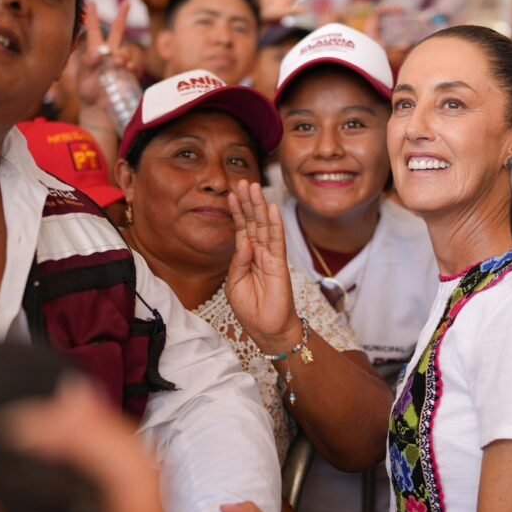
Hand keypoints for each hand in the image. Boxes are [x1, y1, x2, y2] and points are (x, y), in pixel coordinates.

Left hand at [75, 0, 133, 107]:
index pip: (94, 30)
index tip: (92, 2)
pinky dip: (132, 65)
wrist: (100, 110)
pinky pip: (135, 64)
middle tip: (127, 2)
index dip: (93, 16)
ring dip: (124, 53)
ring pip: (127, 49)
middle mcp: (109, 54)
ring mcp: (121, 63)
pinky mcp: (129, 73)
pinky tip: (127, 69)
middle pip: (118, 31)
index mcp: (94, 52)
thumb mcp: (83, 79)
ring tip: (119, 63)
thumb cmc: (88, 93)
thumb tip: (97, 54)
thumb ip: (89, 65)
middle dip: (123, 16)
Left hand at [225, 180, 300, 352]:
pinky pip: (277, 240)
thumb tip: (244, 240)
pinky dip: (275, 224)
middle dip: (248, 202)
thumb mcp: (234, 285)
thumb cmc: (251, 310)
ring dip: (259, 206)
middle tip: (243, 181)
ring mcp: (270, 257)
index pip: (241, 229)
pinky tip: (271, 209)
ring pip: (264, 226)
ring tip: (254, 187)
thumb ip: (237, 261)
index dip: (237, 211)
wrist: (267, 329)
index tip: (231, 194)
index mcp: (246, 257)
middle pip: (253, 222)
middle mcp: (259, 253)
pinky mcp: (280, 264)